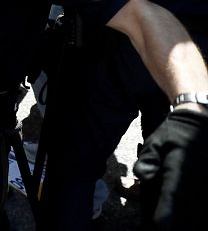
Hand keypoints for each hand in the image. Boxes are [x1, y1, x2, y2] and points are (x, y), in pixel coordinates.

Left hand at [133, 108, 207, 229]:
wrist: (199, 123)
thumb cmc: (173, 134)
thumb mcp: (155, 141)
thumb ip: (147, 159)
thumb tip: (143, 176)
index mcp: (179, 168)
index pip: (172, 194)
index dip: (166, 212)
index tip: (161, 225)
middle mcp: (195, 179)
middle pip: (186, 207)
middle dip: (174, 219)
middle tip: (158, 225)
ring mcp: (204, 183)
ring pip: (197, 208)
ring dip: (184, 216)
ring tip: (168, 222)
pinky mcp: (207, 186)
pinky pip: (200, 202)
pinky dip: (192, 210)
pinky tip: (182, 214)